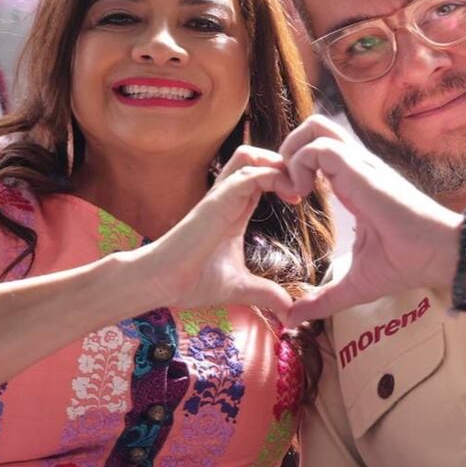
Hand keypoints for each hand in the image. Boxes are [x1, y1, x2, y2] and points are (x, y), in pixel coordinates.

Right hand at [136, 146, 295, 316]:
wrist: (161, 282)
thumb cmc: (192, 281)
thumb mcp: (240, 288)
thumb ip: (265, 294)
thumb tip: (289, 311)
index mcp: (233, 209)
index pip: (260, 176)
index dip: (284, 178)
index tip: (303, 198)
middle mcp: (227, 197)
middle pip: (254, 156)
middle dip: (283, 162)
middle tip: (304, 185)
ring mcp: (221, 196)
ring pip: (249, 156)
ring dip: (278, 163)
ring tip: (297, 187)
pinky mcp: (217, 200)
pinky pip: (248, 174)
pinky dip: (274, 175)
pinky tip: (292, 194)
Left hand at [278, 116, 461, 324]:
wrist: (440, 256)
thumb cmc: (406, 264)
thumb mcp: (355, 284)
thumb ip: (323, 298)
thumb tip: (292, 319)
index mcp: (355, 183)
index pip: (320, 150)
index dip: (296, 167)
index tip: (292, 200)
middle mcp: (357, 167)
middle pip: (315, 127)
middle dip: (289, 148)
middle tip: (286, 188)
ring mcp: (360, 165)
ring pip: (316, 127)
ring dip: (293, 152)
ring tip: (293, 190)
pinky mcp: (362, 171)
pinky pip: (320, 148)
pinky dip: (300, 164)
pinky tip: (302, 195)